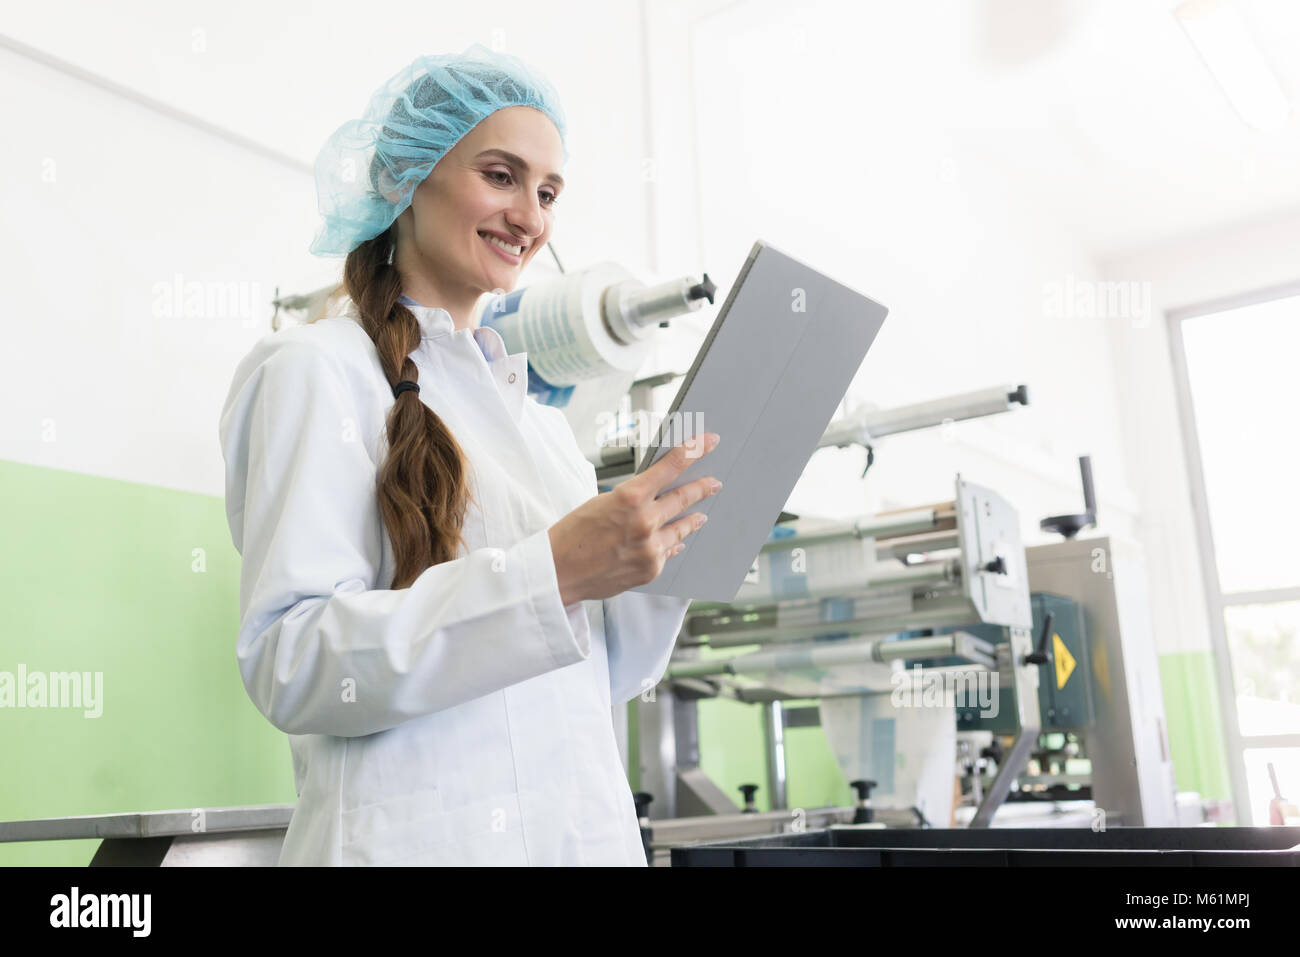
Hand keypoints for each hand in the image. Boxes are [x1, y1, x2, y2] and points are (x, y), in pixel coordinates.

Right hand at [548, 433, 721, 603]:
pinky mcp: (651, 569)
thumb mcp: (600, 502)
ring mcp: (651, 548)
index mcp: (630, 497)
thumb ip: (632, 498)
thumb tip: (654, 493)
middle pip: (684, 498)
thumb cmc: (571, 536)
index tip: (708, 443)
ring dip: (693, 518)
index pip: (670, 467)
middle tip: (714, 483)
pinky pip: (669, 551)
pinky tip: (677, 541)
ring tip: (701, 514)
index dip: (693, 451)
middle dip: (701, 488)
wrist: (557, 574)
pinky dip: (672, 543)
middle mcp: (645, 522)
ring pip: (682, 527)